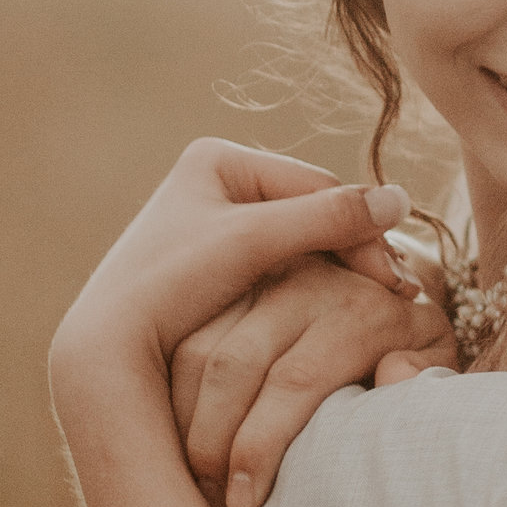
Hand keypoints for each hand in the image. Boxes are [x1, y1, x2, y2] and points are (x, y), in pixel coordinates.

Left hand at [51, 139, 415, 409]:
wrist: (106, 347)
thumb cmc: (170, 286)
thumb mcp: (252, 244)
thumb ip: (325, 217)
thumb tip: (401, 201)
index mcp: (218, 158)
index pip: (316, 188)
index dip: (361, 232)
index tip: (395, 282)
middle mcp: (216, 182)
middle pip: (311, 215)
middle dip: (352, 253)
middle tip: (397, 296)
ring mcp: (217, 224)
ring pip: (301, 246)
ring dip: (339, 274)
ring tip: (377, 309)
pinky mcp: (216, 266)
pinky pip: (281, 271)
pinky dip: (311, 292)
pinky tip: (338, 320)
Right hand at [176, 254, 460, 506]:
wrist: (386, 285)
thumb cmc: (409, 351)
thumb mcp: (433, 363)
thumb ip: (422, 376)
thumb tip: (394, 376)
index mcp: (363, 308)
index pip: (298, 380)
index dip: (262, 446)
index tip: (244, 504)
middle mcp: (308, 279)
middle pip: (235, 365)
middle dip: (211, 443)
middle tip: (207, 501)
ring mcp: (259, 274)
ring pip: (195, 348)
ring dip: (182, 421)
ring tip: (189, 479)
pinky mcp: (224, 279)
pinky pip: (177, 335)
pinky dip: (166, 393)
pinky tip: (172, 439)